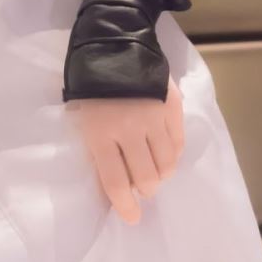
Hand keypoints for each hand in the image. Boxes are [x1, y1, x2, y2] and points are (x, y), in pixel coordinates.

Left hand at [74, 75, 184, 224]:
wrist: (113, 43)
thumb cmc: (89, 85)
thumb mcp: (83, 119)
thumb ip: (98, 150)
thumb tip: (112, 185)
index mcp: (101, 133)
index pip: (116, 181)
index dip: (125, 205)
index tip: (132, 218)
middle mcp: (130, 128)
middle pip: (146, 177)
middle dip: (145, 189)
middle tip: (142, 188)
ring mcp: (154, 117)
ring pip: (167, 163)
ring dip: (161, 174)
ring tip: (155, 172)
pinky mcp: (172, 106)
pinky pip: (179, 142)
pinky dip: (173, 154)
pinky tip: (166, 154)